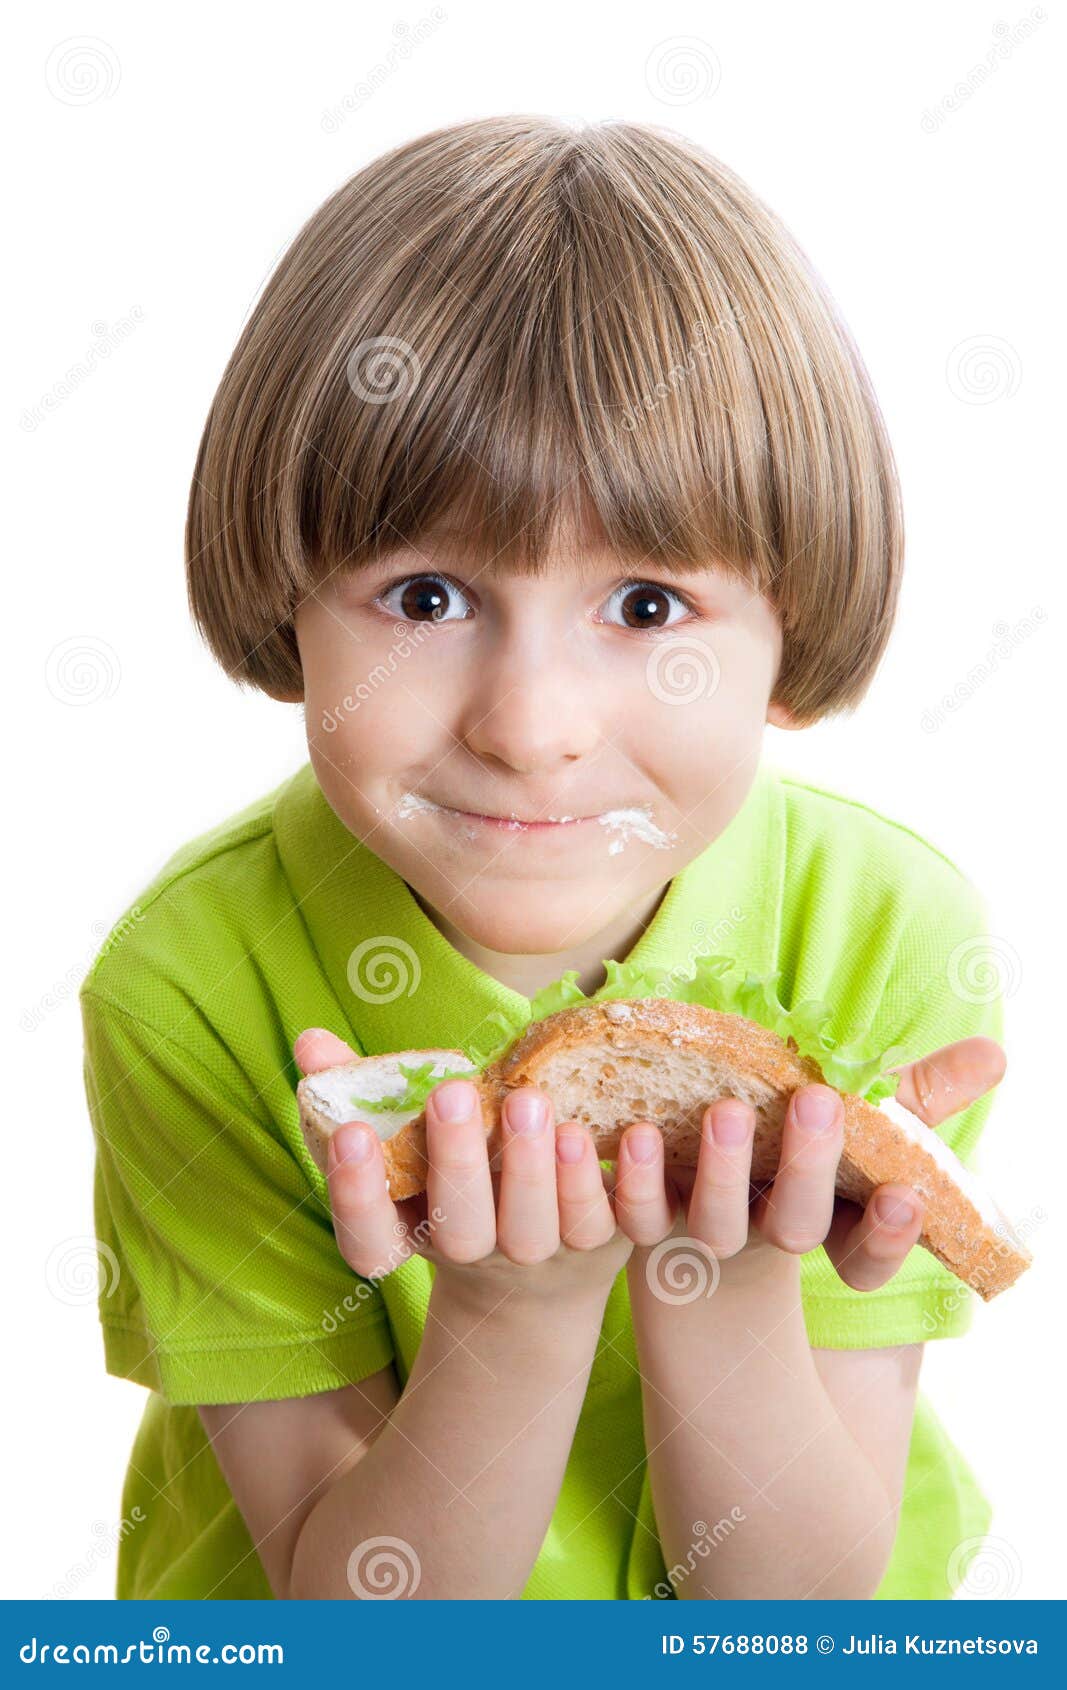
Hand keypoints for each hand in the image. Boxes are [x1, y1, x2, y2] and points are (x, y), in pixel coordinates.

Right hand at [294, 1029, 631, 1304]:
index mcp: (415, 1233)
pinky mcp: (603, 1244)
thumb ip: (362, 1090)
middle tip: (451, 1091)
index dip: (355, 1194)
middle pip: (459, 1230)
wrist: (547, 1263)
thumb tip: (311, 1043)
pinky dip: (621, 1182)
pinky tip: (627, 1134)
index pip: (368, 1237)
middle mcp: (475, 1254)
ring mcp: (540, 1256)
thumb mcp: (411, 1138)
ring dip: (534, 1170)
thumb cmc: (464, 1171)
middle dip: (454, 1162)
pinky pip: (611, 1223)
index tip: (353, 1134)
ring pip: (535, 1230)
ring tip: (531, 1104)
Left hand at [611, 1036, 1005, 1292]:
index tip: (903, 1191)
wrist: (691, 1168)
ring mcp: (706, 1229)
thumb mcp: (860, 1115)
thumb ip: (923, 1091)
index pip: (868, 1255)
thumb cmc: (795, 1134)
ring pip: (716, 1223)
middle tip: (816, 1103)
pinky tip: (631, 1133)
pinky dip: (632, 1178)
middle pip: (798, 1227)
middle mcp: (769, 1233)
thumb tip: (994, 1054)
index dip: (887, 1234)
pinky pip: (635, 1214)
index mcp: (829, 1220)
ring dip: (722, 1170)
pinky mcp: (644, 1217)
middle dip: (811, 1167)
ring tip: (724, 1110)